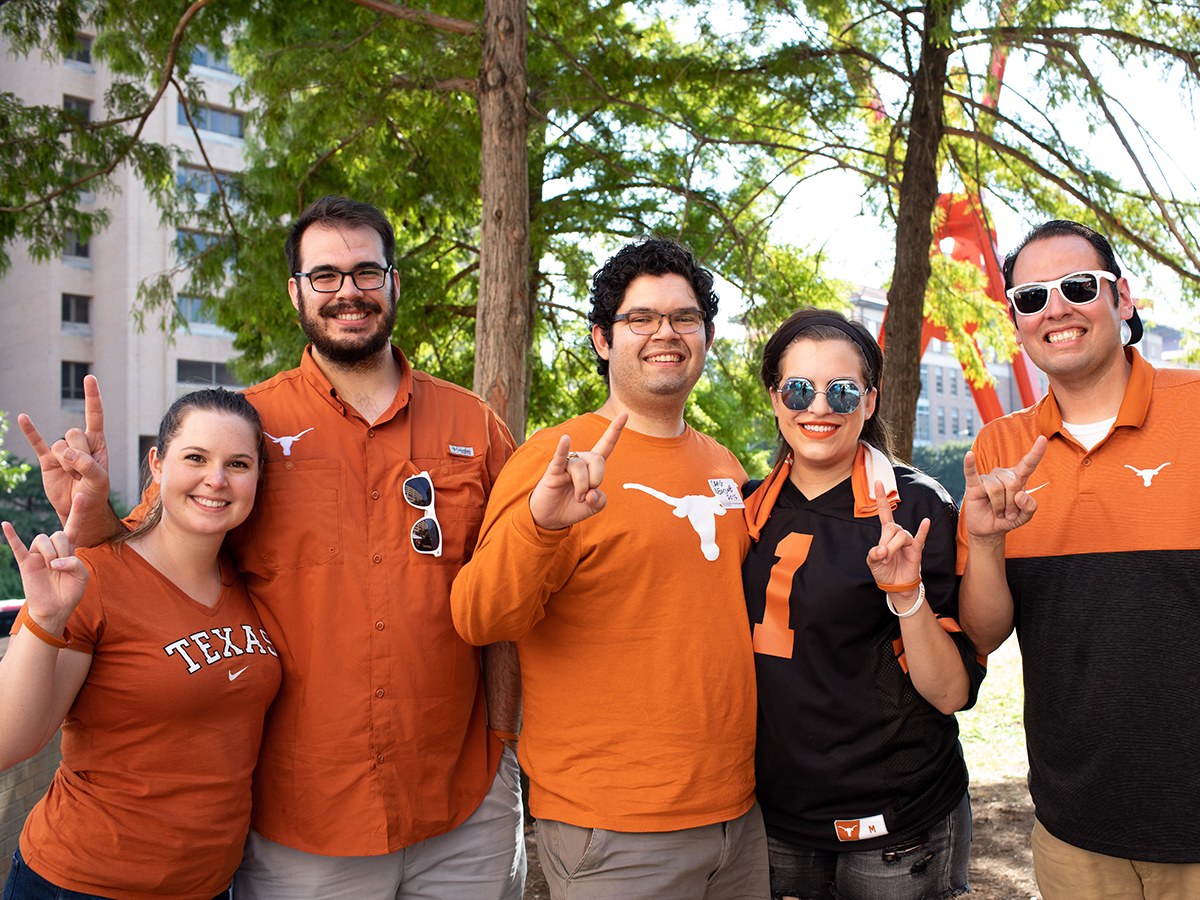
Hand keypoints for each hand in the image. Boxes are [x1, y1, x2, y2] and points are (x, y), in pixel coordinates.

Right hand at [2, 494, 89, 637]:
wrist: (55, 609)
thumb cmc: (70, 592)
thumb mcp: (82, 577)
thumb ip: (75, 564)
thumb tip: (54, 562)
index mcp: (69, 549)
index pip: (73, 526)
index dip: (77, 511)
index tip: (82, 495)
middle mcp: (53, 548)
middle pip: (58, 534)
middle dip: (62, 549)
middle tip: (61, 566)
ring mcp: (38, 554)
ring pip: (43, 539)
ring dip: (50, 553)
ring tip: (51, 567)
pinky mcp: (26, 562)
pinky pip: (17, 546)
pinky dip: (11, 536)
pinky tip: (5, 524)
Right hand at [18, 375, 109, 523]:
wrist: (79, 507)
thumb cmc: (95, 492)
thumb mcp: (100, 480)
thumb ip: (88, 466)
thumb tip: (66, 453)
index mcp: (97, 442)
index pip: (94, 415)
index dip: (92, 397)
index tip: (89, 378)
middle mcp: (79, 443)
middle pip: (74, 433)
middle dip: (79, 454)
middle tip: (84, 472)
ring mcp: (62, 451)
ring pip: (59, 446)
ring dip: (67, 464)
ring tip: (74, 477)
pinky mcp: (47, 460)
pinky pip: (37, 443)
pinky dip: (30, 431)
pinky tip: (23, 418)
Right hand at [528, 412, 627, 530]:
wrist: (550, 518)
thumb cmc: (572, 508)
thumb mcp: (593, 507)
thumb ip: (600, 501)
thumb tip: (592, 493)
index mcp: (592, 466)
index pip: (606, 445)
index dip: (615, 430)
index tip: (625, 413)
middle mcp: (580, 460)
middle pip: (597, 459)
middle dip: (597, 479)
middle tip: (588, 495)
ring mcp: (565, 464)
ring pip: (580, 467)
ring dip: (582, 487)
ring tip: (578, 498)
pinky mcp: (553, 471)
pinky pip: (560, 458)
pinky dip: (562, 449)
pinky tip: (565, 439)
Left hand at [866, 480, 929, 607]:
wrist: (896, 585)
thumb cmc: (884, 571)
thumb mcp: (872, 562)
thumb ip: (873, 554)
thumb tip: (882, 550)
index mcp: (886, 533)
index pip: (885, 512)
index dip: (882, 498)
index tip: (877, 481)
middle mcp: (898, 533)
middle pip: (892, 528)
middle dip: (886, 543)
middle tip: (883, 557)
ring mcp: (908, 541)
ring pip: (901, 536)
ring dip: (893, 549)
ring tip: (889, 560)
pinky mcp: (916, 549)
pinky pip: (920, 538)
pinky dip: (923, 530)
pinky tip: (926, 521)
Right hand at [961, 436, 1046, 542]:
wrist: (989, 529)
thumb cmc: (1008, 519)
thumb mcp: (1025, 517)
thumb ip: (1030, 508)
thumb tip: (1020, 495)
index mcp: (1018, 478)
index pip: (1029, 463)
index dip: (1036, 452)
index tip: (1043, 438)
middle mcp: (1003, 475)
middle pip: (1013, 483)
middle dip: (1012, 503)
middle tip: (1008, 513)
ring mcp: (987, 479)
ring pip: (996, 488)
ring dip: (999, 505)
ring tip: (998, 511)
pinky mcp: (973, 485)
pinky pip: (971, 473)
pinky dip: (969, 464)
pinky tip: (969, 455)